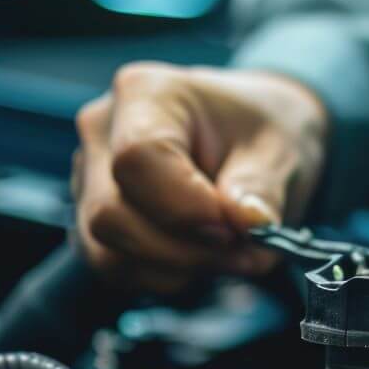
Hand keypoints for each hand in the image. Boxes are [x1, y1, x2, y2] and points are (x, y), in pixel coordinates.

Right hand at [73, 62, 328, 293]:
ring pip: (108, 251)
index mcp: (146, 94)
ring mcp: (88, 177)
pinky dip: (164, 275)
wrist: (250, 132)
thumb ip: (262, 189)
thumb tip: (250, 226)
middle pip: (112, 215)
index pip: (136, 158)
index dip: (184, 208)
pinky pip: (113, 266)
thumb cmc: (259, 128)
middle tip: (245, 248)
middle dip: (185, 250)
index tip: (234, 228)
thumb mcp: (280, 148)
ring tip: (229, 251)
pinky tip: (201, 255)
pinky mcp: (91, 218)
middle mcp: (102, 131)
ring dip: (177, 268)